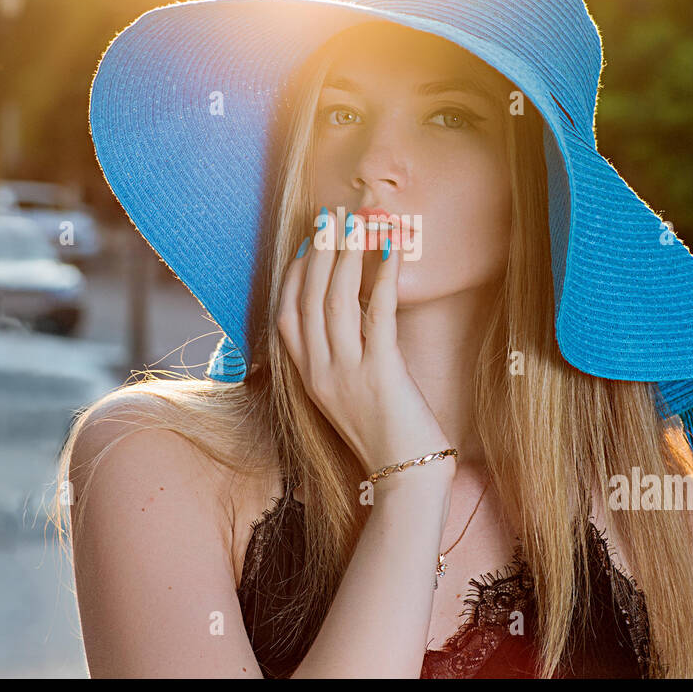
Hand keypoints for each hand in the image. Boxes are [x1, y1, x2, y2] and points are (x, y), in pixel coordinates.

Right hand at [277, 206, 452, 476]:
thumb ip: (343, 357)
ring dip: (346, 255)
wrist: (404, 476)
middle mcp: (319, 372)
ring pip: (336, 300)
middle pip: (309, 298)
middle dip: (319, 250)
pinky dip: (383, 277)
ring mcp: (346, 373)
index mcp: (308, 377)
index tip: (308, 242)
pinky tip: (392, 251)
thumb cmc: (385, 435)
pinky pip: (377, 314)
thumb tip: (355, 313)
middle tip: (332, 214)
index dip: (295, 274)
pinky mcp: (380, 373)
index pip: (287, 314)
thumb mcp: (350, 394)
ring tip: (357, 222)